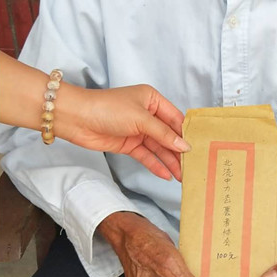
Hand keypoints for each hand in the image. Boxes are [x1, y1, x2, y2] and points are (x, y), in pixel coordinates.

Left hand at [55, 83, 187, 180]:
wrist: (76, 118)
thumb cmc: (108, 109)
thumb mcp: (140, 118)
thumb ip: (163, 134)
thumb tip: (184, 146)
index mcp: (152, 100)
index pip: (175, 118)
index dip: (186, 134)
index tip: (200, 149)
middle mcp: (147, 114)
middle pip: (168, 135)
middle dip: (179, 151)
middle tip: (193, 166)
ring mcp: (137, 130)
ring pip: (158, 147)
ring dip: (169, 161)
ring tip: (182, 176)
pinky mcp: (128, 144)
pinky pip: (146, 155)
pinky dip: (155, 165)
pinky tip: (166, 175)